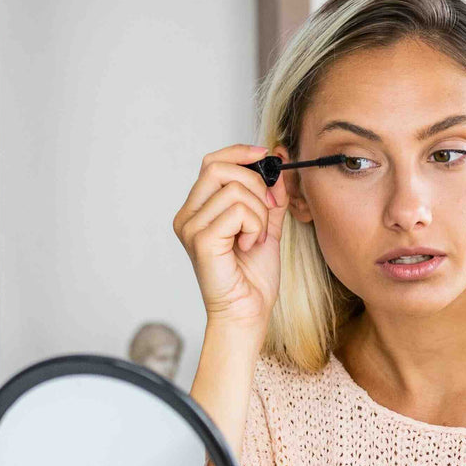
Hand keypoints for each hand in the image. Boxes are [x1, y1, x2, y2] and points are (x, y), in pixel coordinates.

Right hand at [172, 144, 290, 332]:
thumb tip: (277, 164)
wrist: (248, 312)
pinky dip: (255, 226)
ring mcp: (191, 227)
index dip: (240, 153)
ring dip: (259, 212)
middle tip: (266, 210)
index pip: (212, 162)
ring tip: (255, 238)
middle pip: (219, 167)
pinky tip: (249, 246)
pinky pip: (238, 210)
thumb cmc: (252, 278)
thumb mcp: (266, 226)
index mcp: (198, 210)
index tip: (266, 155)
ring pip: (235, 190)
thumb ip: (269, 196)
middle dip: (254, 183)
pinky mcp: (202, 239)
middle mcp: (188, 216)